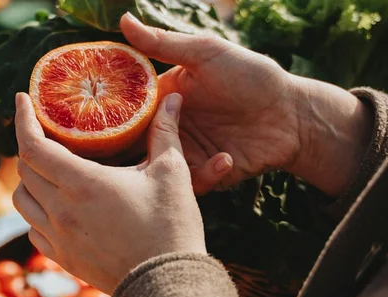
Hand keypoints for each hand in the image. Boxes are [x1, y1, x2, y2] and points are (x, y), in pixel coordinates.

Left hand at [12, 92, 204, 293]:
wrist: (166, 286)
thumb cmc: (171, 227)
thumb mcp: (171, 173)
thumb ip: (165, 132)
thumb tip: (173, 97)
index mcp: (81, 183)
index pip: (32, 145)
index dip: (22, 119)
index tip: (21, 100)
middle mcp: (60, 210)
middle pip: (25, 170)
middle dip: (30, 146)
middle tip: (46, 133)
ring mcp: (58, 237)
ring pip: (22, 201)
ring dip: (29, 181)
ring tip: (48, 170)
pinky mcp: (63, 259)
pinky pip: (34, 230)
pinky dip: (36, 212)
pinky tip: (55, 207)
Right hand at [120, 13, 371, 196]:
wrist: (293, 114)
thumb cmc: (253, 76)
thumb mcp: (206, 54)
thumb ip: (163, 43)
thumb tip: (123, 20)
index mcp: (163, 98)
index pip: (125, 111)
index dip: (107, 118)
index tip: (94, 124)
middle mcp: (170, 127)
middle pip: (134, 146)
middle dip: (128, 155)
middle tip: (131, 156)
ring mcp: (187, 153)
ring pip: (158, 170)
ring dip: (167, 167)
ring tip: (181, 159)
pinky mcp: (206, 175)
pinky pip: (191, 184)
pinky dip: (206, 175)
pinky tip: (227, 158)